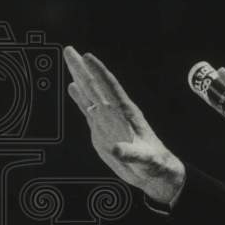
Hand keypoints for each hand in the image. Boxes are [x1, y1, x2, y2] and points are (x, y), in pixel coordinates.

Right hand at [63, 47, 185, 205]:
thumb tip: (117, 150)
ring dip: (80, 79)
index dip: (99, 73)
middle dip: (82, 69)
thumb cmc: (155, 164)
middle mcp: (116, 114)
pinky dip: (80, 99)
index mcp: (128, 115)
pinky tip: (72, 88)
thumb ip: (131, 154)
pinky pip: (89, 111)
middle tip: (69, 51)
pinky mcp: (102, 131)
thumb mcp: (145, 160)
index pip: (111, 88)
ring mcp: (109, 121)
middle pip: (97, 87)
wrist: (155, 173)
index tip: (87, 57)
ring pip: (91, 96)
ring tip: (69, 62)